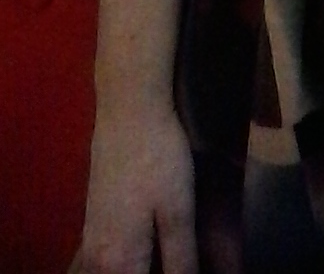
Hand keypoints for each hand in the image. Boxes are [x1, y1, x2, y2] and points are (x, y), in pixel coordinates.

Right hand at [79, 104, 196, 273]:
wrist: (128, 111)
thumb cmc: (159, 159)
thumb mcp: (179, 211)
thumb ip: (181, 260)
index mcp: (118, 263)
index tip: (186, 269)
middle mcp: (96, 261)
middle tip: (181, 260)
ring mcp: (90, 242)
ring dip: (139, 270)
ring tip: (166, 258)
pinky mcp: (92, 225)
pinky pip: (104, 264)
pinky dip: (126, 265)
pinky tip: (148, 254)